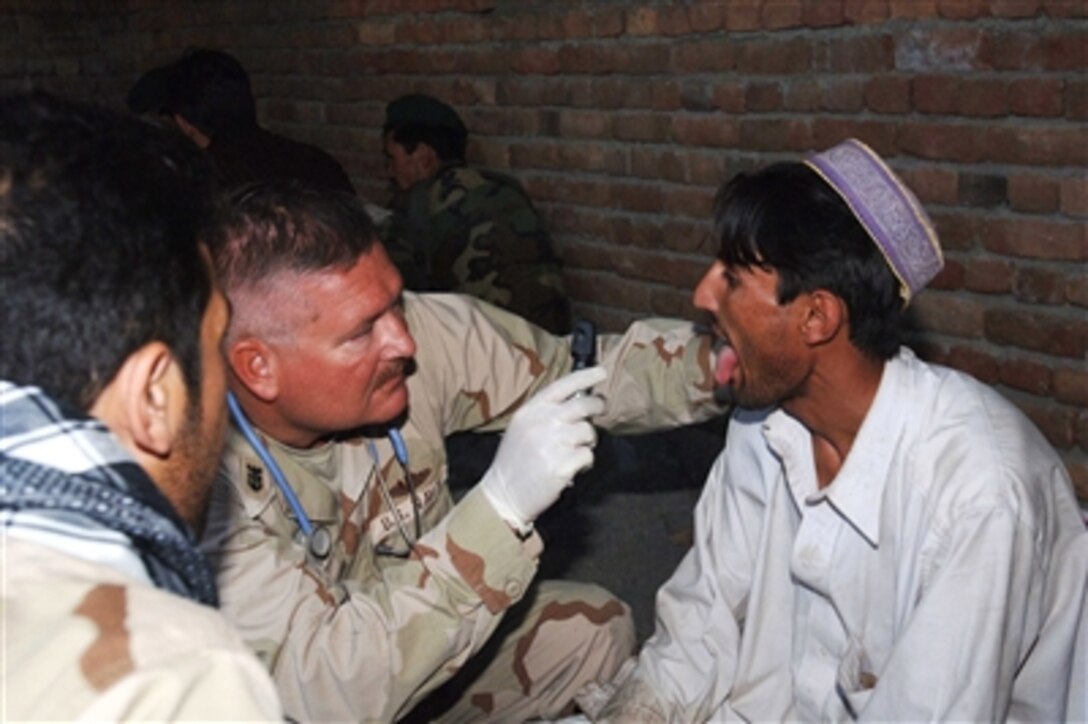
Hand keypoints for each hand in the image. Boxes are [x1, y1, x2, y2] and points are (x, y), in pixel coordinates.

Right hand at [480, 366, 607, 532]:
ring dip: (588, 440)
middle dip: (597, 406)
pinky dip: (585, 462)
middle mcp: (542, 423)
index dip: (585, 377)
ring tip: (574, 450)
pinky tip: (572, 467)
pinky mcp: (562, 464)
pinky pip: (587, 455)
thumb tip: (578, 401)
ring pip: (588, 431)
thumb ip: (545, 413)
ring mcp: (552, 443)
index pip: (562, 386)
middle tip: (600, 410)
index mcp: (530, 411)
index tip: (602, 373)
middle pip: (583, 405)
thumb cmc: (514, 461)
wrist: (503, 494)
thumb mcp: (521, 427)